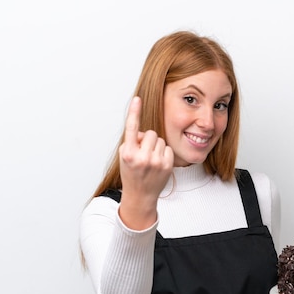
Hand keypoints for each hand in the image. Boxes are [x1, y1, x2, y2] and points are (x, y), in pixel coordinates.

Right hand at [117, 96, 173, 228]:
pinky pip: (168, 148)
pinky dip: (164, 153)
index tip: (137, 99)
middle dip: (148, 140)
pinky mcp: (167, 166)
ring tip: (150, 159)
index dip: (134, 112)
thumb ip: (132, 141)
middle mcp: (141, 157)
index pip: (131, 128)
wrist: (140, 195)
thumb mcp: (125, 156)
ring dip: (156, 146)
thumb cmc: (131, 173)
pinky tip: (158, 164)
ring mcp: (155, 162)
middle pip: (151, 133)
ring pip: (160, 140)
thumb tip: (145, 133)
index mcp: (128, 153)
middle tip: (143, 152)